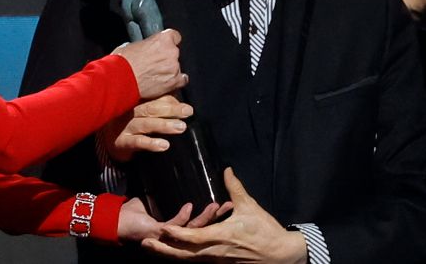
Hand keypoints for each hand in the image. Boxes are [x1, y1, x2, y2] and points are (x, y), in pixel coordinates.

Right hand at [102, 95, 193, 161]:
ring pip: (146, 124)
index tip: (187, 106)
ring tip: (181, 127)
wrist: (108, 139)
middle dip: (171, 110)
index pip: (154, 97)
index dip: (171, 101)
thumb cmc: (130, 120)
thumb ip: (159, 101)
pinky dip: (151, 143)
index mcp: (135, 100)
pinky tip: (164, 145)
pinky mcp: (122, 142)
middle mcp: (129, 111)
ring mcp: (124, 126)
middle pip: (151, 108)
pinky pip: (137, 142)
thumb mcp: (142, 108)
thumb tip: (179, 92)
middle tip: (188, 112)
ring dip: (164, 125)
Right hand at [113, 29, 187, 98]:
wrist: (119, 79)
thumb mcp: (131, 45)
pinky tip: (167, 83)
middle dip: (167, 58)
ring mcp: (174, 67)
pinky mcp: (173, 82)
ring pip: (177, 67)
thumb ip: (144, 45)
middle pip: (175, 53)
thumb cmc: (123, 62)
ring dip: (169, 70)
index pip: (175, 36)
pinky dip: (175, 81)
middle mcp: (171, 52)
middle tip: (154, 64)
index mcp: (162, 39)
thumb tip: (144, 48)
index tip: (166, 46)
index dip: (169, 42)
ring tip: (155, 76)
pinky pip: (182, 80)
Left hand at [117, 198, 229, 242]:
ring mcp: (169, 237)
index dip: (217, 215)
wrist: (117, 220)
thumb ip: (169, 195)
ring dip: (205, 218)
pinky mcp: (159, 232)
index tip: (229, 204)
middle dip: (218, 218)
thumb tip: (179, 179)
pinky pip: (175, 226)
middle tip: (230, 206)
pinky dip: (183, 216)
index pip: (203, 224)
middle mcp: (176, 237)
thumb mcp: (156, 200)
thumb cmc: (136, 213)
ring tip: (216, 206)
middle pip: (203, 229)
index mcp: (178, 230)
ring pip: (193, 230)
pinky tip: (190, 207)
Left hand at [142, 168, 306, 262]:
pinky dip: (185, 258)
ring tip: (154, 248)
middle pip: (184, 255)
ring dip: (171, 255)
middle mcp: (215, 252)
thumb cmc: (265, 230)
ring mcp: (217, 261)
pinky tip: (176, 254)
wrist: (280, 254)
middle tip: (145, 244)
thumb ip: (235, 187)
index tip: (161, 229)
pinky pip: (199, 262)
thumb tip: (226, 170)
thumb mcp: (250, 206)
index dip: (175, 234)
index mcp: (221, 237)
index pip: (192, 237)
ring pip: (189, 261)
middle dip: (163, 250)